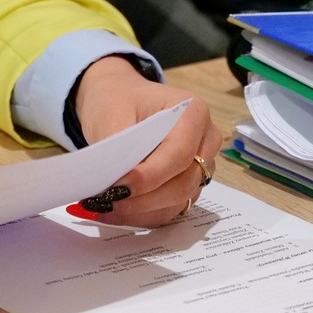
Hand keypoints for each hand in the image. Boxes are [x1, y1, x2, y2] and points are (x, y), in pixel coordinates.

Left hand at [70, 55, 222, 226]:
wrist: (121, 98)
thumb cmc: (119, 100)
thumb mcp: (111, 115)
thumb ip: (119, 150)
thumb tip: (117, 187)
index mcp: (193, 112)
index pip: (179, 153)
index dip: (151, 176)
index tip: (119, 188)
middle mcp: (205, 140)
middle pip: (184, 182)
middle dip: (145, 198)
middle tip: (108, 203)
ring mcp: (202, 164)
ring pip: (180, 199)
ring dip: (143, 211)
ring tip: (106, 210)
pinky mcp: (190, 184)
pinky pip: (173, 207)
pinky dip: (145, 214)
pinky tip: (117, 213)